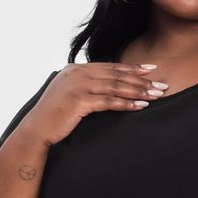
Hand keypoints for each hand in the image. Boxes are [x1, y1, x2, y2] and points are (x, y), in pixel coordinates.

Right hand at [19, 62, 168, 146]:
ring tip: (156, 95)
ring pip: (116, 86)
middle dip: (141, 80)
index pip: (111, 67)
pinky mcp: (79, 100)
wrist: (36, 130)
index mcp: (76, 69)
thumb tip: (104, 88)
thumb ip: (85, 88)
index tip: (151, 70)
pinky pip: (109, 101)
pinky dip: (127, 103)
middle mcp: (77, 73)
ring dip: (139, 91)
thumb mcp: (69, 96)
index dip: (133, 68)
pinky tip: (141, 106)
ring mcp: (78, 85)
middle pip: (117, 75)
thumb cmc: (54, 117)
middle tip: (161, 85)